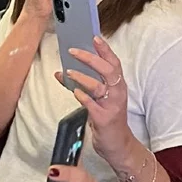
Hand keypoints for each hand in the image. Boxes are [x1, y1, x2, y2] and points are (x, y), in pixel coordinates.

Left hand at [54, 36, 135, 162]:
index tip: (94, 37)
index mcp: (118, 85)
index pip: (114, 63)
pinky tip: (74, 92)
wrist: (117, 144)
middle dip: (90, 58)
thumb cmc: (107, 118)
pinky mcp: (104, 119)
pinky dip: (82, 97)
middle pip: (108, 70)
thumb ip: (85, 85)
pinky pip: (92, 105)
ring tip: (68, 72)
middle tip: (73, 51)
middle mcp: (117, 93)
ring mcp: (112, 106)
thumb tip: (63, 71)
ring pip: (98, 86)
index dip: (105, 49)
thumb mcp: (98, 99)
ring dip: (82, 77)